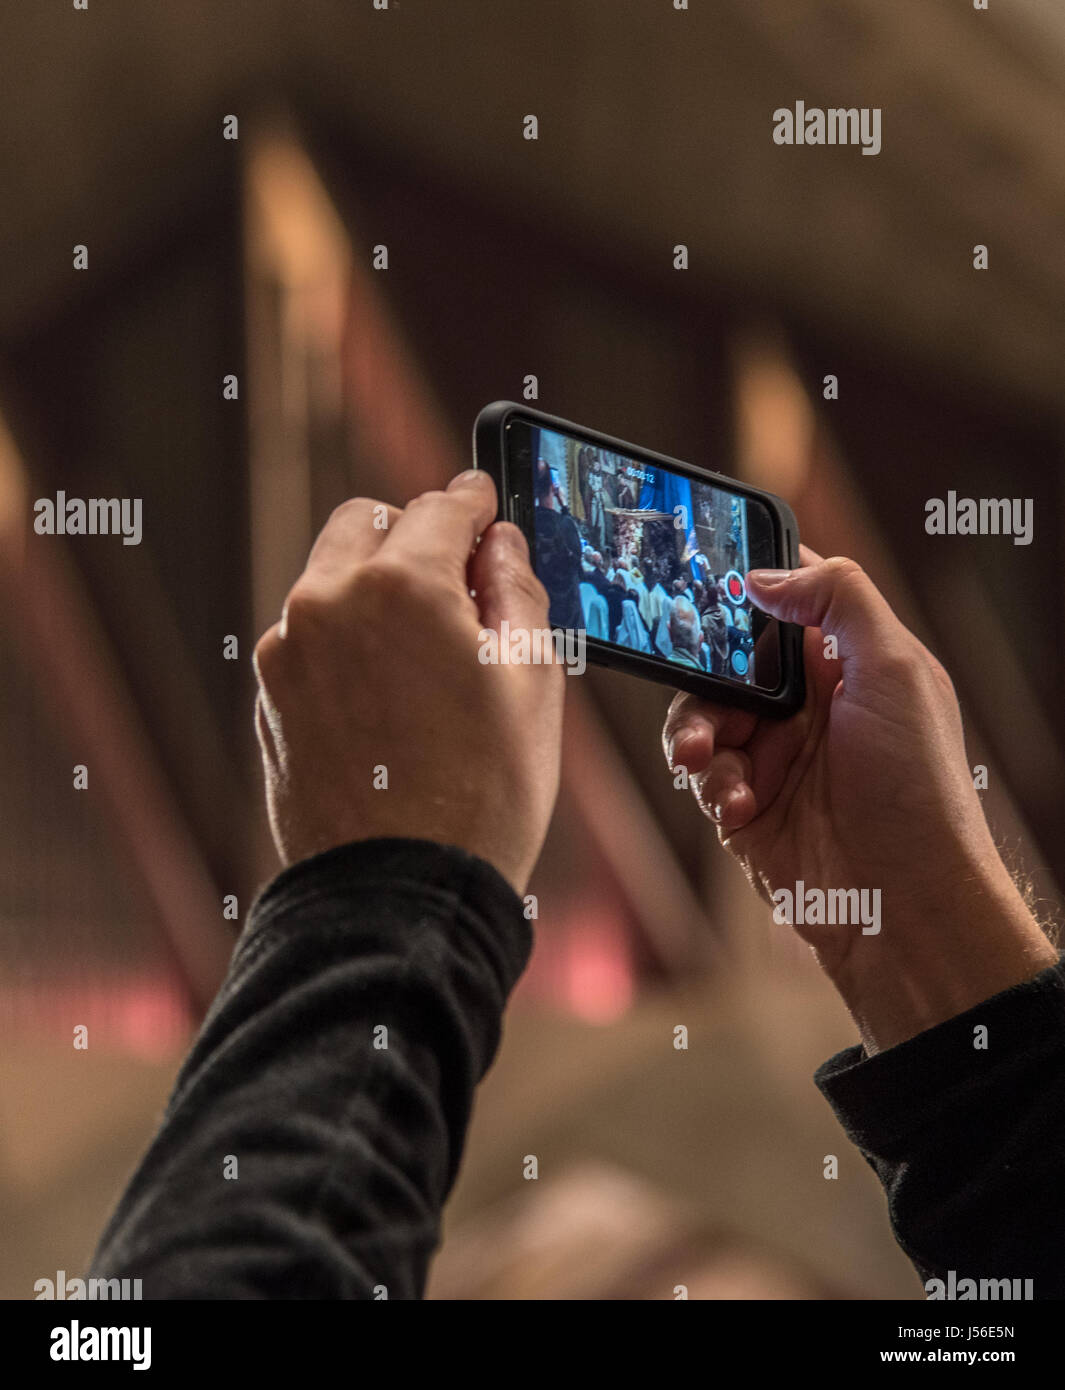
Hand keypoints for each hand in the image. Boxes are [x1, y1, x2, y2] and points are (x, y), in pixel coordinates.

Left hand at [254, 470, 563, 895]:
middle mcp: (328, 602)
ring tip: (426, 653)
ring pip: (332, 578)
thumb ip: (516, 588)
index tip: (485, 504)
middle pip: (369, 523)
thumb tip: (497, 544)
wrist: (401, 894)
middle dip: (414, 536)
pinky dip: (347, 639)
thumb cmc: (484, 794)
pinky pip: (311, 635)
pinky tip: (387, 694)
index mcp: (400, 586)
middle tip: (461, 582)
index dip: (475, 501)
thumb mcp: (532, 680)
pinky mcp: (270, 696)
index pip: (441, 505)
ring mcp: (288, 651)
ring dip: (376, 588)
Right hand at [663, 548, 1055, 1052]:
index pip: (787, 604)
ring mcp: (773, 756)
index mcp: (847, 664)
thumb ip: (839, 600)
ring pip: (701, 716)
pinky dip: (711, 785)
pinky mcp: (744, 806)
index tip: (704, 579)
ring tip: (701, 758)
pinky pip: (701, 776)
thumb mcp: (896, 671)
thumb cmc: (917, 786)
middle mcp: (807, 706)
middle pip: (726, 660)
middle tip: (690, 679)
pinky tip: (737, 806)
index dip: (747, 587)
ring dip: (695, 732)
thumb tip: (765, 576)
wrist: (902, 904)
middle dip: (701, 671)